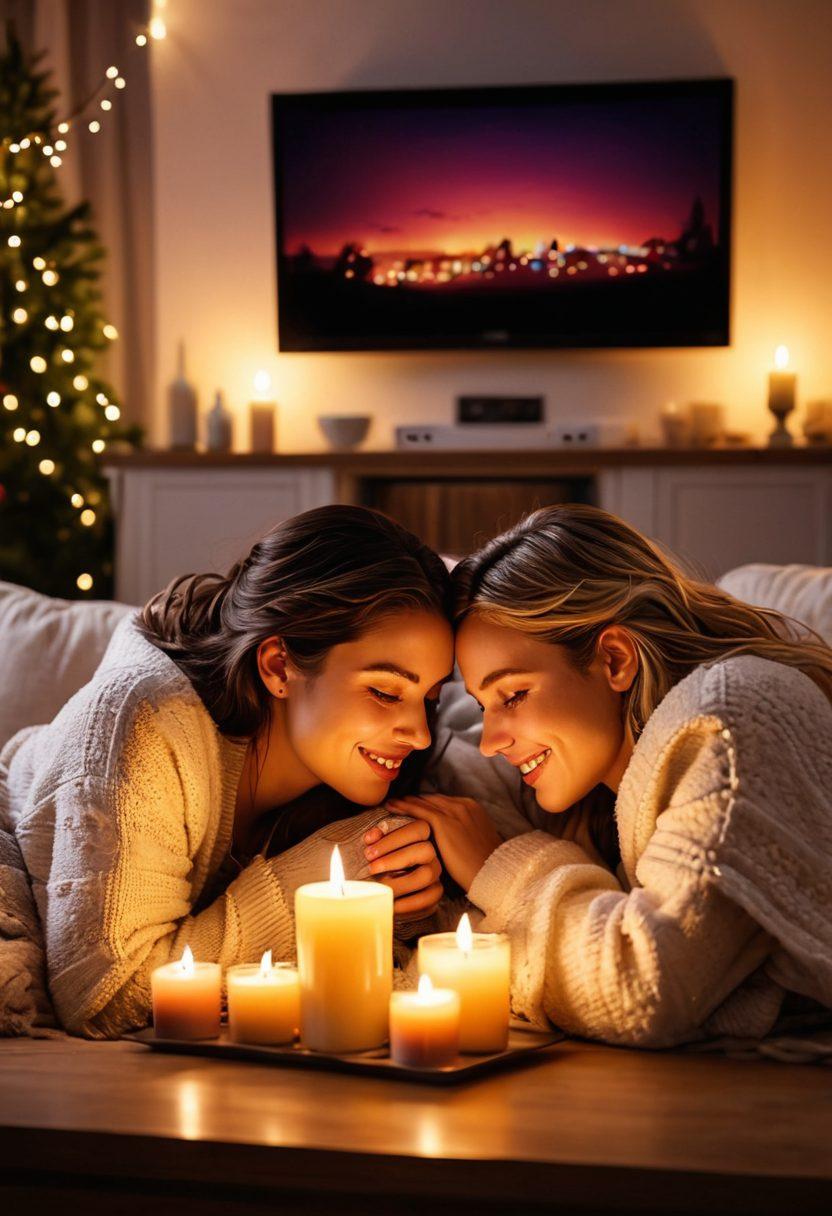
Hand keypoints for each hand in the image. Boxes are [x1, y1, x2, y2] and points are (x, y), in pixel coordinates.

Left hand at [361, 819, 442, 920]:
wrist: (379, 886)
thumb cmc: (376, 861)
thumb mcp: (375, 848)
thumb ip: (375, 839)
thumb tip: (372, 836)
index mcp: (419, 835)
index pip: (418, 828)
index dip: (393, 838)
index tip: (368, 849)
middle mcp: (430, 852)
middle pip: (426, 849)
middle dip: (395, 858)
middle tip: (371, 868)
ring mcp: (434, 872)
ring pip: (427, 874)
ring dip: (401, 882)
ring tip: (380, 888)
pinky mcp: (434, 892)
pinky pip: (429, 897)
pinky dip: (408, 903)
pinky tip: (391, 904)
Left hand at [376, 795, 502, 893]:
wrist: (493, 872)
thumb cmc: (485, 865)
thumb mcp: (477, 842)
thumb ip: (464, 834)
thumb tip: (453, 840)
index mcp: (472, 807)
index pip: (443, 801)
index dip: (426, 803)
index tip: (414, 806)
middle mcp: (463, 805)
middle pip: (432, 799)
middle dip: (414, 801)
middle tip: (397, 802)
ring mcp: (454, 811)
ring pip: (423, 803)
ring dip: (405, 802)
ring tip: (390, 804)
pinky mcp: (444, 822)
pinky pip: (418, 811)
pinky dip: (403, 808)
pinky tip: (391, 808)